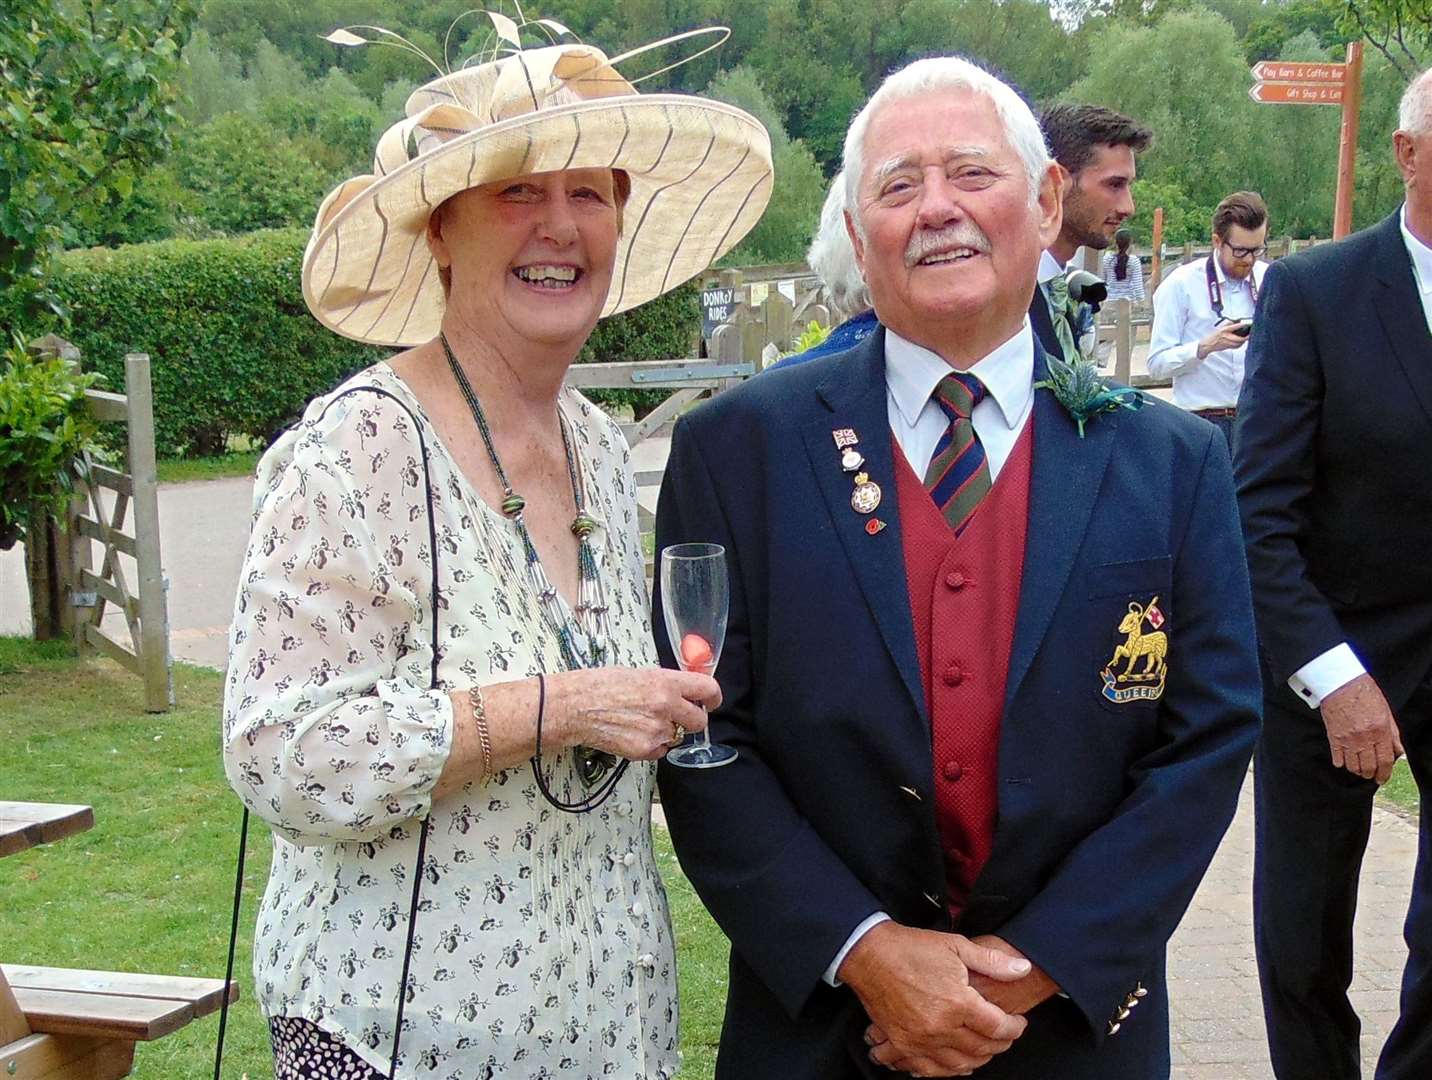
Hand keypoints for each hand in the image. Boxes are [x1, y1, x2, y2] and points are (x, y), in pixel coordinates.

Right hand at [551, 667, 716, 760]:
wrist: (575, 707)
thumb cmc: (599, 686)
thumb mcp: (639, 673)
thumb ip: (665, 683)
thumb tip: (682, 690)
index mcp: (666, 683)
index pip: (707, 689)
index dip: (713, 697)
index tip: (711, 702)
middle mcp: (666, 706)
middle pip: (699, 721)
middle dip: (690, 720)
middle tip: (676, 716)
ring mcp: (657, 731)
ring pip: (677, 737)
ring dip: (666, 732)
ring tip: (641, 721)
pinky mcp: (645, 750)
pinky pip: (660, 751)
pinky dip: (652, 745)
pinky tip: (633, 733)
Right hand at [865, 934, 1058, 1067]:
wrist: (868, 953)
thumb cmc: (911, 947)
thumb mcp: (956, 946)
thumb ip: (992, 961)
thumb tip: (1022, 968)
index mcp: (956, 1002)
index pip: (997, 1028)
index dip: (1014, 1028)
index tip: (1018, 1023)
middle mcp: (939, 1027)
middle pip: (980, 1049)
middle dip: (999, 1045)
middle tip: (1005, 1036)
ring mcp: (919, 1039)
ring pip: (957, 1065)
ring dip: (976, 1061)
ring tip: (984, 1050)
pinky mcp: (901, 1043)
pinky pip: (927, 1069)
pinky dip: (944, 1071)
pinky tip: (952, 1065)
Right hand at [1196, 324, 1250, 358]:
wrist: (1207, 345)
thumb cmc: (1213, 336)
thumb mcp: (1219, 328)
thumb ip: (1227, 324)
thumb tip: (1235, 322)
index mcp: (1224, 330)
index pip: (1235, 326)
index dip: (1242, 325)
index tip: (1248, 324)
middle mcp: (1226, 337)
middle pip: (1239, 338)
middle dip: (1246, 337)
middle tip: (1250, 335)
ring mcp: (1227, 343)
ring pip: (1238, 343)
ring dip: (1243, 341)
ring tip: (1246, 338)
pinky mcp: (1227, 347)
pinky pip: (1236, 346)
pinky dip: (1239, 344)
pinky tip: (1241, 342)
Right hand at [1320, 673, 1402, 782]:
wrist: (1340, 683)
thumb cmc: (1364, 693)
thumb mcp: (1386, 712)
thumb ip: (1393, 734)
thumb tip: (1398, 751)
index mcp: (1380, 731)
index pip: (1385, 761)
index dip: (1385, 774)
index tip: (1382, 778)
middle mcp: (1365, 737)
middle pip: (1369, 767)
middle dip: (1370, 774)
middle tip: (1370, 775)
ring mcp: (1348, 738)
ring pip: (1353, 765)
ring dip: (1357, 770)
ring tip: (1358, 769)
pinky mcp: (1334, 737)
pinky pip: (1337, 758)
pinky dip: (1341, 763)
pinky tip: (1344, 761)